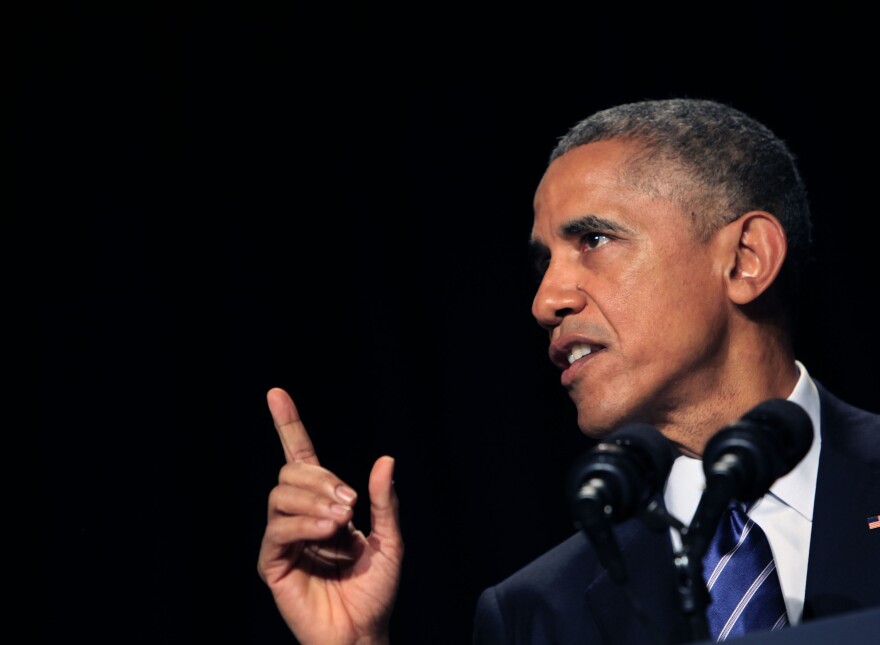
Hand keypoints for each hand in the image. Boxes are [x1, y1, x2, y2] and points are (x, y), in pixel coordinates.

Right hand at [257, 387, 403, 643]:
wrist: (363, 632)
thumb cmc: (376, 590)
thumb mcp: (390, 540)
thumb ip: (385, 501)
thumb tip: (385, 459)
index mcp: (323, 506)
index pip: (299, 457)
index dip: (288, 425)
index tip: (276, 394)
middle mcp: (299, 517)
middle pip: (291, 473)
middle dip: (323, 480)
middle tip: (351, 506)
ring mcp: (283, 539)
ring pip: (280, 494)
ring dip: (315, 501)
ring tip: (342, 522)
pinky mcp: (272, 563)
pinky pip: (278, 528)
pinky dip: (304, 524)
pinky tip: (327, 533)